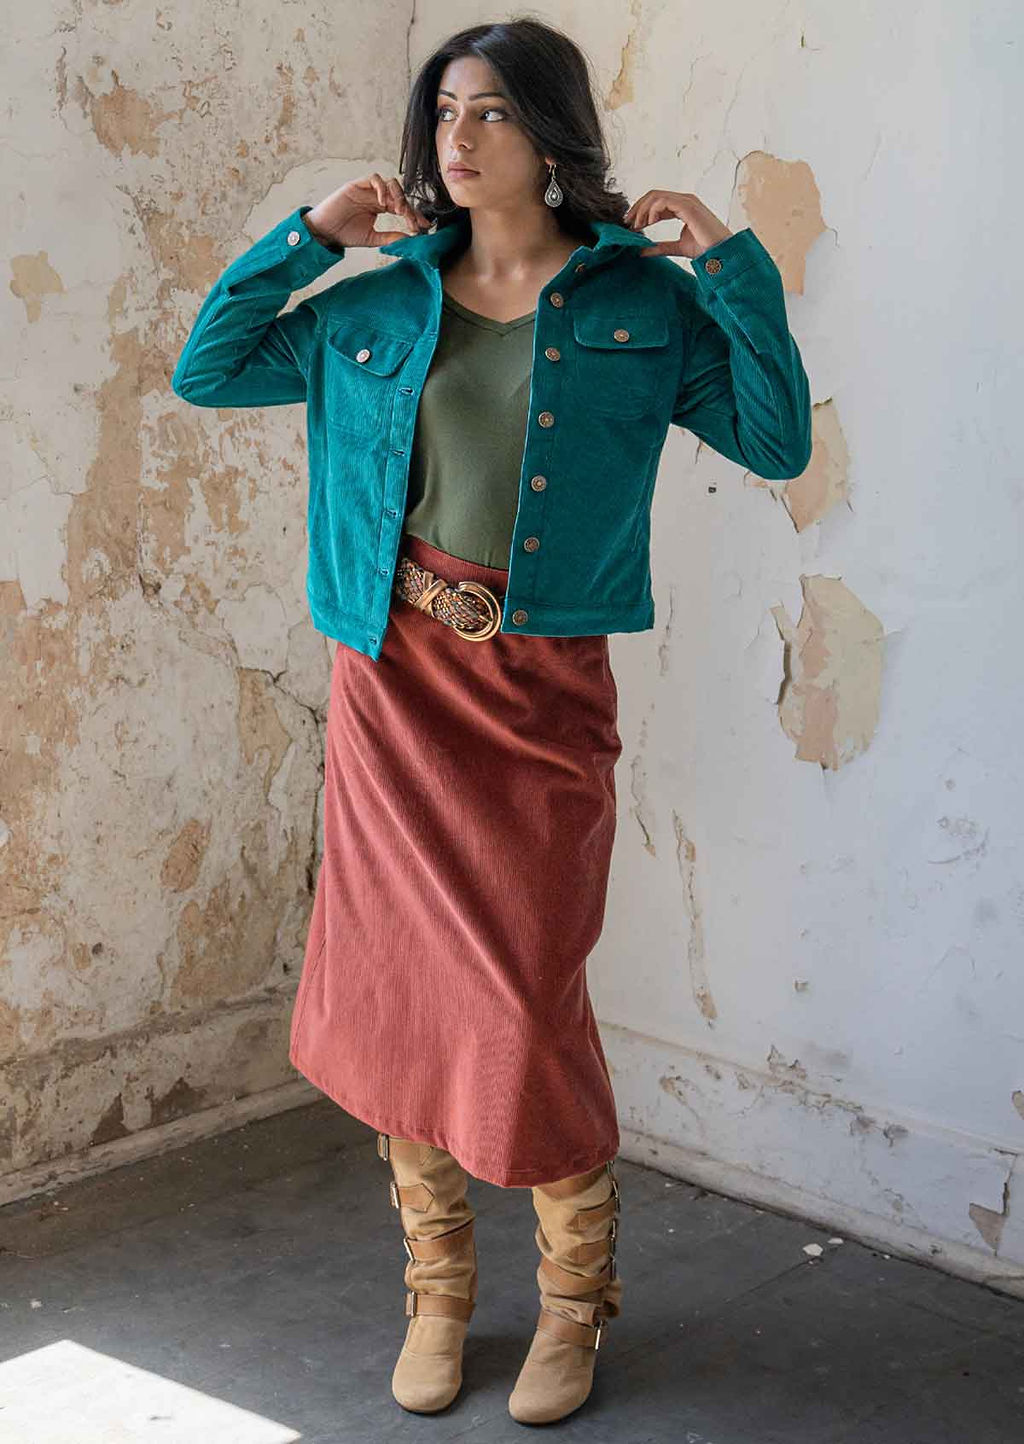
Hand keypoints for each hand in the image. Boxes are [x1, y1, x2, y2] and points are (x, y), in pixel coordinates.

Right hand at [303, 174, 431, 250]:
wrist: (324, 232)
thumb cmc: (345, 234)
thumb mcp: (372, 238)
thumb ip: (390, 237)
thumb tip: (410, 238)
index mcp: (380, 208)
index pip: (402, 207)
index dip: (414, 215)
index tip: (424, 227)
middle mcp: (375, 196)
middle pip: (399, 194)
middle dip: (408, 207)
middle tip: (412, 222)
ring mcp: (367, 190)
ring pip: (390, 183)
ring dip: (397, 195)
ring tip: (398, 211)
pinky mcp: (356, 185)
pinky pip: (374, 179)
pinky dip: (381, 188)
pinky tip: (382, 203)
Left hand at [622, 190, 731, 259]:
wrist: (721, 253)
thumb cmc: (706, 249)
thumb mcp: (677, 247)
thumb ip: (660, 247)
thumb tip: (641, 250)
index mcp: (683, 207)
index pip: (657, 202)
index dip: (641, 211)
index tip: (630, 225)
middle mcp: (685, 200)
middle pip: (654, 195)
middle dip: (638, 207)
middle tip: (627, 223)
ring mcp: (687, 201)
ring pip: (656, 196)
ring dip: (642, 209)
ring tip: (637, 225)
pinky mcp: (688, 206)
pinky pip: (663, 201)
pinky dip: (652, 210)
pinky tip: (648, 223)